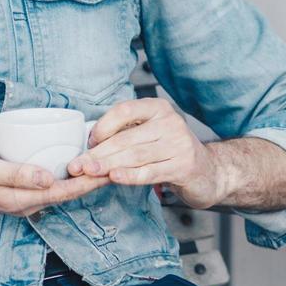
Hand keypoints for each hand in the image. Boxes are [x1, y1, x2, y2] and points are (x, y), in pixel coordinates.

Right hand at [0, 146, 110, 215]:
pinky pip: (49, 185)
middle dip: (92, 181)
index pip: (64, 192)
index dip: (89, 182)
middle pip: (67, 193)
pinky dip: (65, 176)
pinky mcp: (18, 190)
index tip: (110, 170)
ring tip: (103, 165)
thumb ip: (15, 174)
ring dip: (81, 180)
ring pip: (60, 190)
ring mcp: (21, 198)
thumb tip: (47, 179)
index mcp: (20, 199)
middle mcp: (25, 203)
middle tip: (116, 164)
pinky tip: (73, 164)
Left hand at [66, 98, 226, 208]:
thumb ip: (125, 135)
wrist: (208, 171)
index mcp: (158, 108)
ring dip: (108, 166)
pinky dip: (130, 175)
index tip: (88, 143)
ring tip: (89, 173)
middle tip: (77, 165)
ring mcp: (179, 144)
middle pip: (126, 138)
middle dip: (98, 153)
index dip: (103, 127)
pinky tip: (114, 178)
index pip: (124, 111)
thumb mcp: (150, 134)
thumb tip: (88, 146)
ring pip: (135, 156)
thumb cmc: (170, 151)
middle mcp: (170, 122)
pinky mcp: (183, 166)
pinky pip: (150, 172)